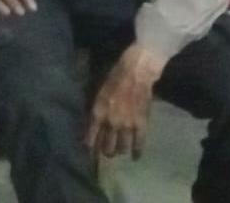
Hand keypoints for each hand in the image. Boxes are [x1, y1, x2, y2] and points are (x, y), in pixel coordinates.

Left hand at [85, 44, 165, 159]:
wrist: (135, 73)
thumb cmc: (114, 78)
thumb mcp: (97, 93)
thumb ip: (94, 110)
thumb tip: (89, 123)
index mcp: (97, 113)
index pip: (90, 138)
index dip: (90, 148)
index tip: (90, 152)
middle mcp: (110, 123)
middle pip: (106, 147)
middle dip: (106, 152)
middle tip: (107, 151)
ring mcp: (126, 125)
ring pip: (121, 149)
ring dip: (120, 152)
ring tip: (120, 151)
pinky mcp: (141, 124)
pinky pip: (138, 144)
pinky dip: (137, 153)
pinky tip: (135, 157)